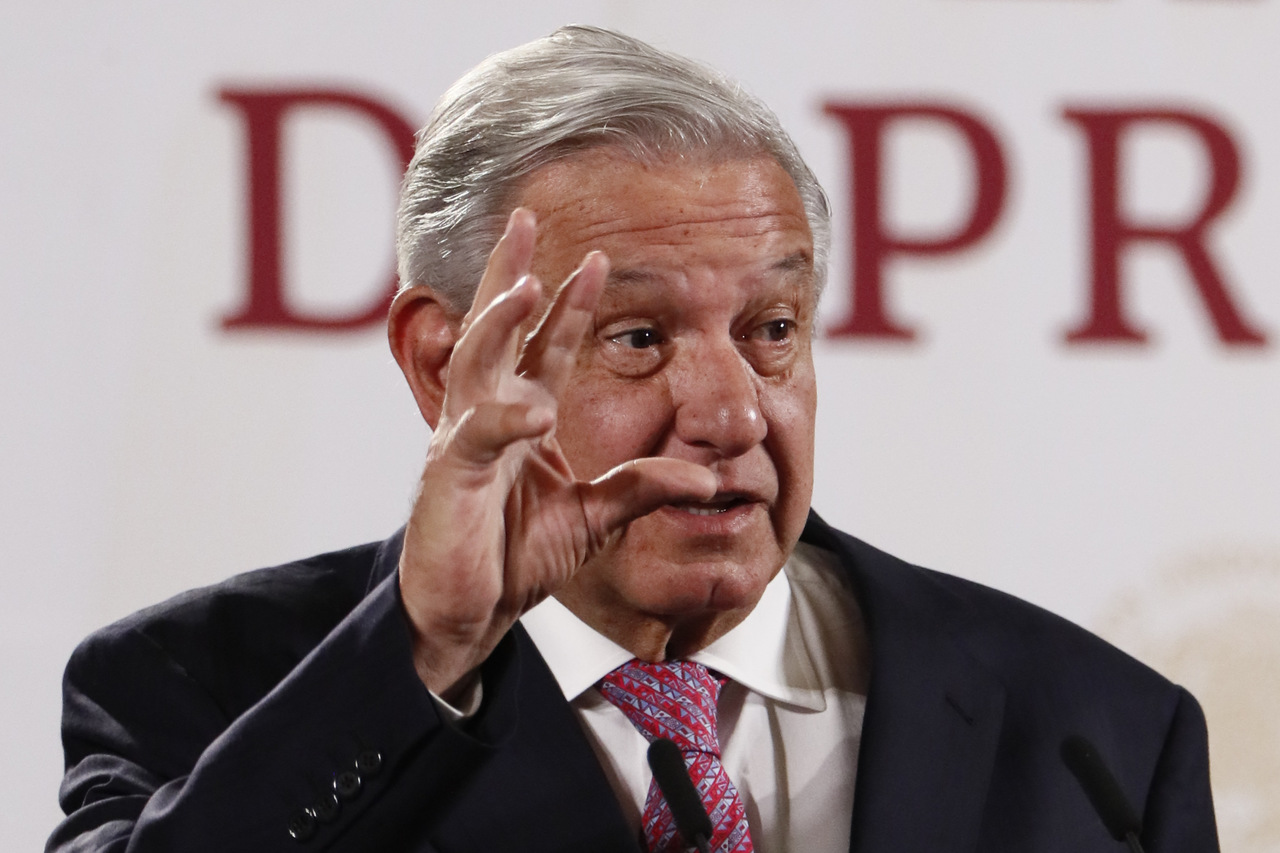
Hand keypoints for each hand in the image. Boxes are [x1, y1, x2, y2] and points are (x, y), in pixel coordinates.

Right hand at [395, 209, 715, 699]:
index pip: (545, 345)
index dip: (569, 302)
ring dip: (498, 322)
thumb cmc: (516, 557)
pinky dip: (506, 421)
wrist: (469, 613)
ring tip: (525, 285)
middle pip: (495, 328)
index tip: (600, 258)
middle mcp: (486, 415)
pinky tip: (535, 412)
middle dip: (509, 272)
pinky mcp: (448, 477)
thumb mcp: (596, 516)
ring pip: (475, 365)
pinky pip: (477, 438)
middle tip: (524, 216)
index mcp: (521, 416)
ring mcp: (462, 440)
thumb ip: (644, 487)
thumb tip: (710, 478)